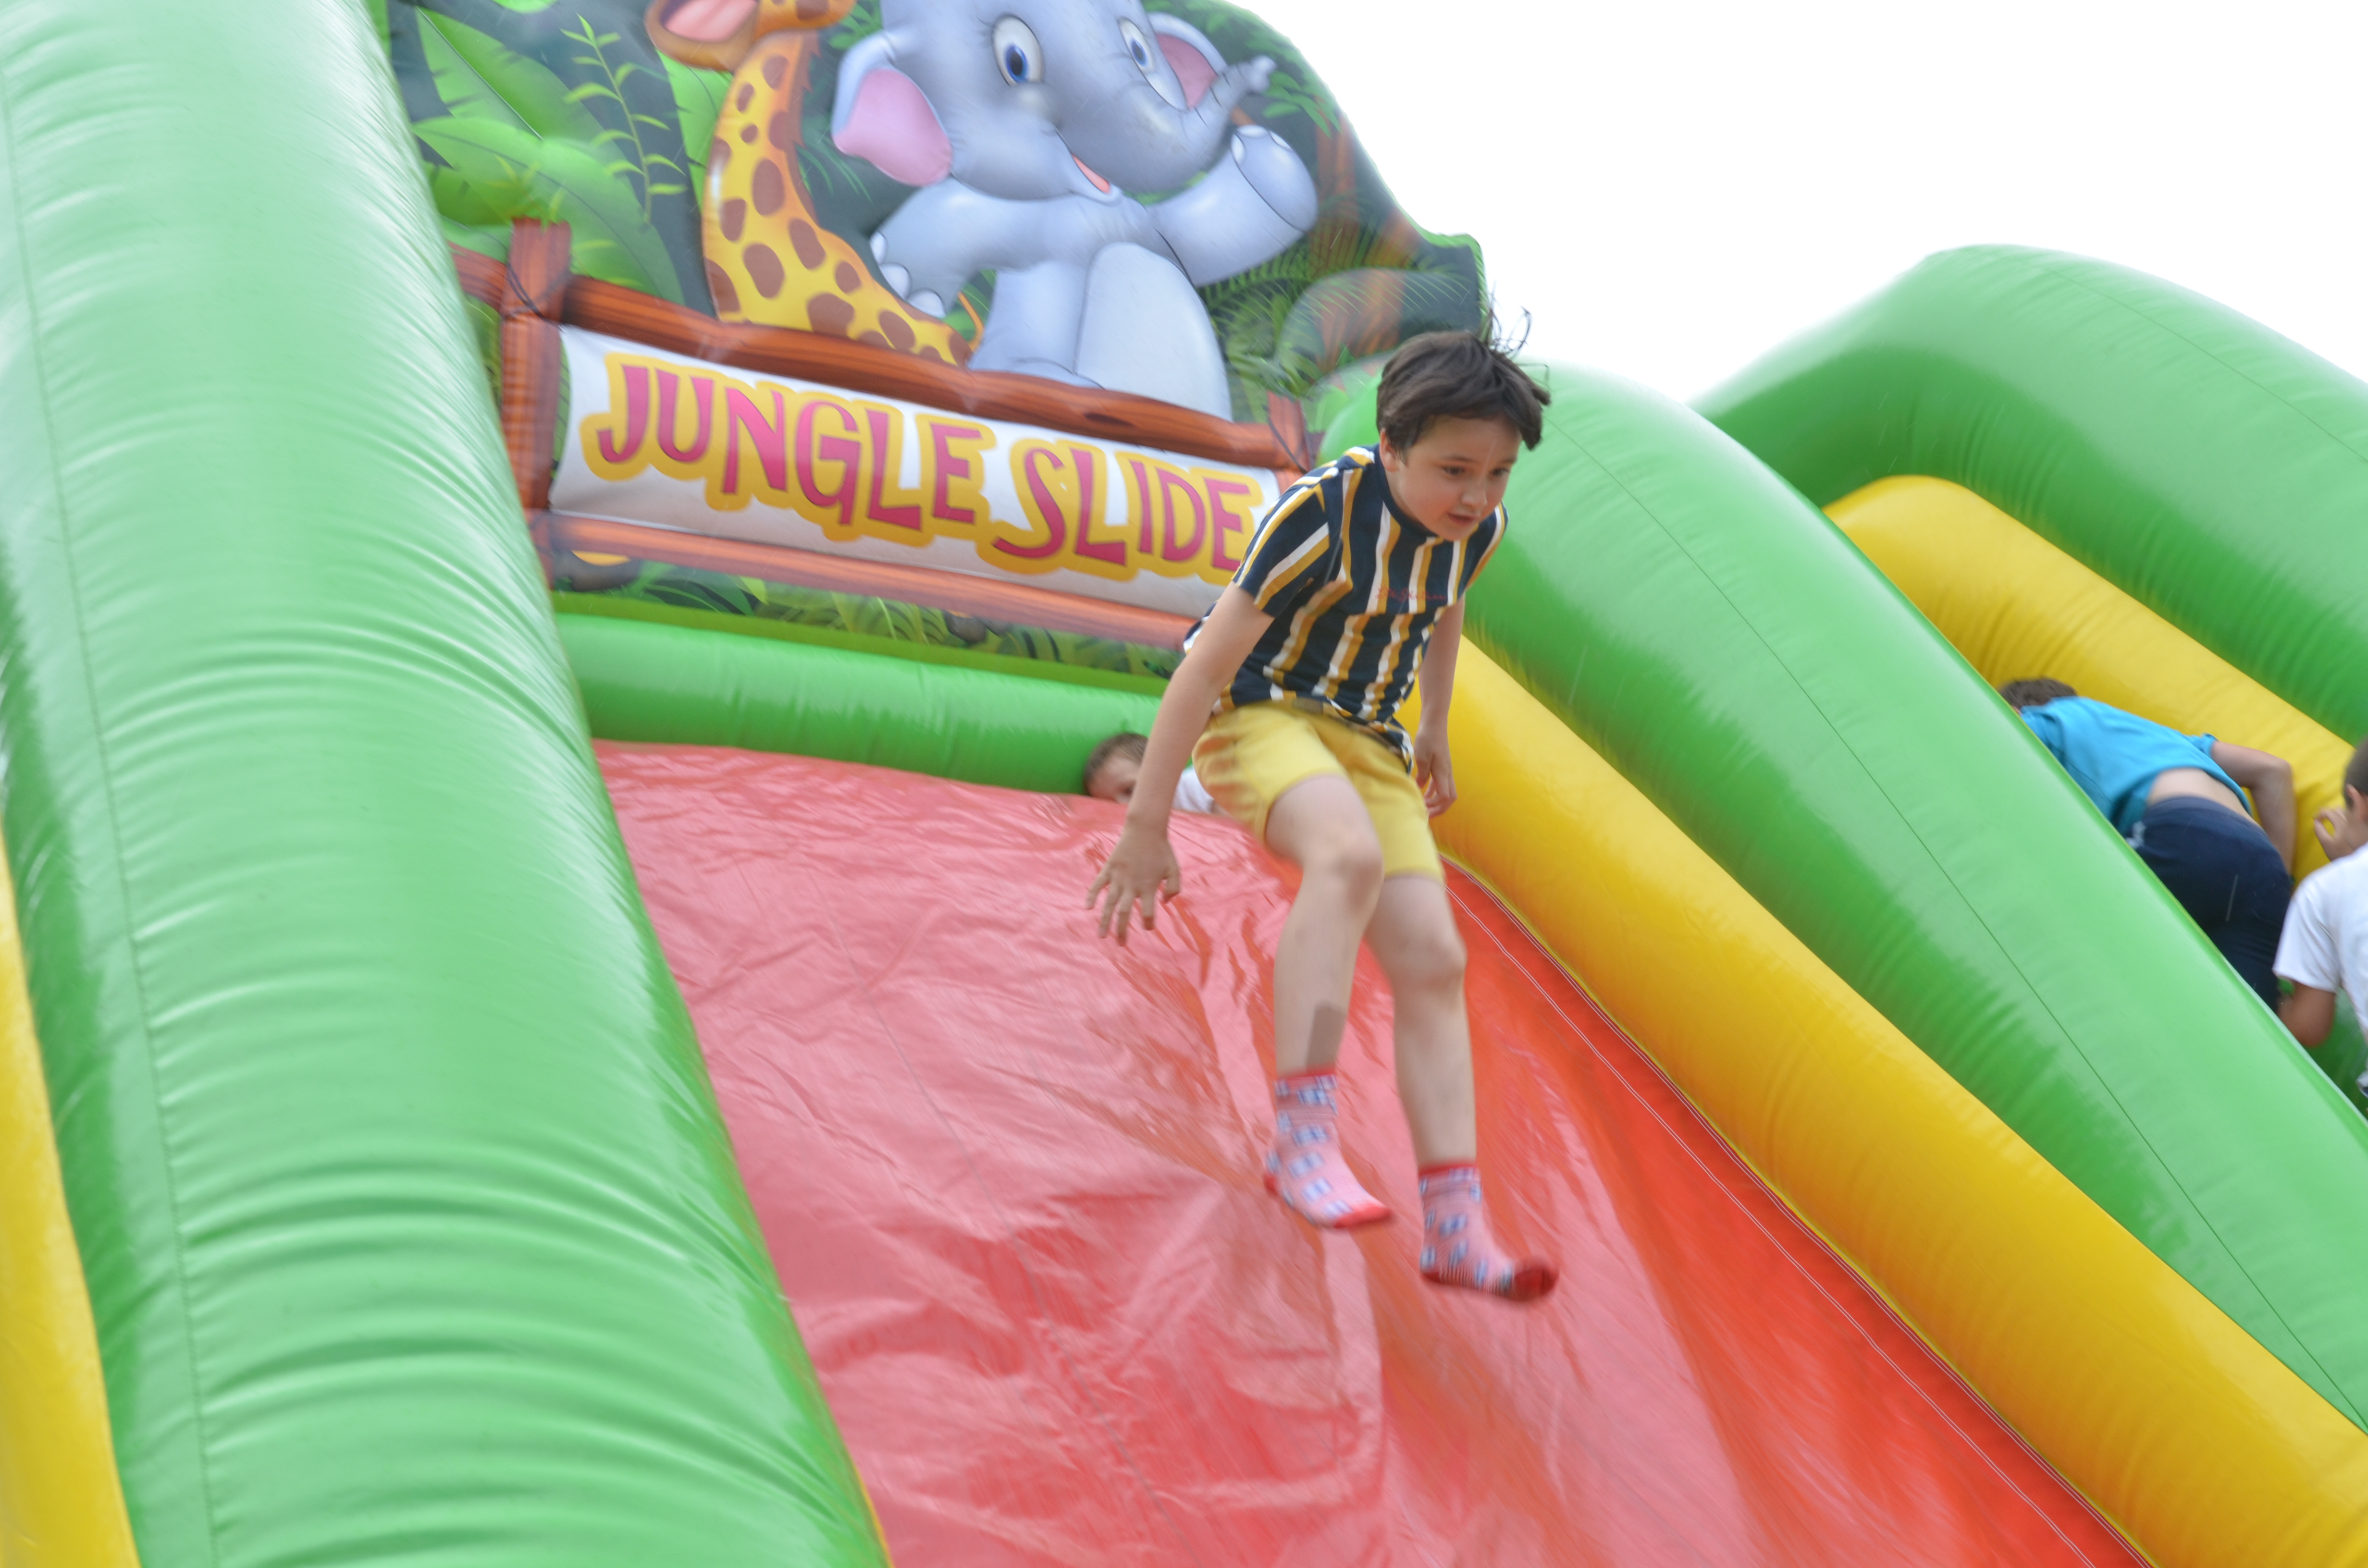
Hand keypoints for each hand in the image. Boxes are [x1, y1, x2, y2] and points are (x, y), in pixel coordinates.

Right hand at [1087, 819, 1181, 942]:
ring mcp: (1118, 877)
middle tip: (1120, 944)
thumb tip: (1165, 903)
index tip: (1148, 928)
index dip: (1148, 924)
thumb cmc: (1162, 850)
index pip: (1148, 913)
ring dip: (1104, 921)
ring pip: (1109, 904)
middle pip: (1125, 913)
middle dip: (1122, 931)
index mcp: (1148, 887)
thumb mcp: (1175, 869)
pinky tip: (1087, 908)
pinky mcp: (1109, 868)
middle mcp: (1131, 885)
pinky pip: (1098, 884)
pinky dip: (1092, 895)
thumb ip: (1173, 888)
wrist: (1146, 829)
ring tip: (1101, 936)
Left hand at [1412, 726, 1455, 816]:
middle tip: (1427, 814)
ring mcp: (1445, 770)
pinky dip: (1433, 791)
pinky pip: (1440, 783)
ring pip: (1446, 791)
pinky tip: (1424, 793)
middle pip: (1450, 798)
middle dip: (1440, 809)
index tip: (1423, 808)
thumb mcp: (1421, 757)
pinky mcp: (1442, 766)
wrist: (1434, 724)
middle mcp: (1447, 773)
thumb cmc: (1427, 738)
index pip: (1445, 796)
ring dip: (1436, 801)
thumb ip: (1422, 775)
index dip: (1435, 805)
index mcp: (1443, 773)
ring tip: (1424, 807)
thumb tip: (1420, 788)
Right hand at [2314, 803, 2366, 860]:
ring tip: (2332, 822)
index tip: (2314, 820)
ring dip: (2338, 815)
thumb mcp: (2326, 845)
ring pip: (2347, 813)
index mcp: (2341, 823)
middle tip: (2323, 819)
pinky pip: (2353, 819)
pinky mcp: (2363, 829)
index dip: (2319, 814)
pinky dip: (2345, 819)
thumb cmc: (2341, 854)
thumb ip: (2319, 831)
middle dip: (2329, 812)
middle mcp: (2351, 821)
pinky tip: (2343, 826)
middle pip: (2339, 810)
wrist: (2359, 862)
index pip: (2329, 812)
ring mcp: (2359, 824)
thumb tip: (2316, 822)